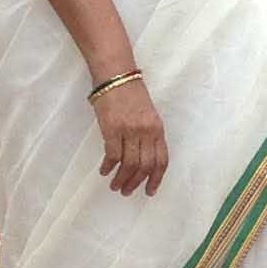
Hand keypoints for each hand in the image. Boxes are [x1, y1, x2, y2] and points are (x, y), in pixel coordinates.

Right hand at [92, 79, 168, 196]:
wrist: (116, 75)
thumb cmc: (131, 94)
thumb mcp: (148, 115)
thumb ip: (149, 135)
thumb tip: (143, 159)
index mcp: (158, 128)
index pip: (162, 160)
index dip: (156, 178)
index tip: (150, 191)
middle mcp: (147, 131)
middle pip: (145, 165)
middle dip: (136, 182)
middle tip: (127, 191)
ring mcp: (130, 130)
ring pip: (129, 164)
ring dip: (121, 179)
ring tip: (115, 186)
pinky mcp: (112, 129)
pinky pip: (113, 155)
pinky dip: (108, 166)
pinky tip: (104, 171)